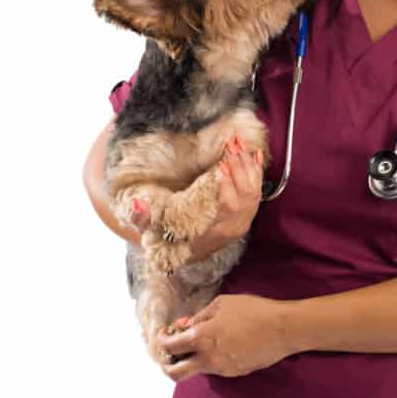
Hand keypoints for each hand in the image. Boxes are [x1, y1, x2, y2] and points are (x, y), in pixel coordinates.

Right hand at [129, 136, 264, 259]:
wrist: (187, 254)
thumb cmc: (168, 240)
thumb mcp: (151, 232)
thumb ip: (142, 218)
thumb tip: (138, 202)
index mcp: (212, 231)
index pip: (226, 207)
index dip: (225, 186)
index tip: (220, 166)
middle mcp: (233, 227)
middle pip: (245, 195)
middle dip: (239, 168)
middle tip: (230, 144)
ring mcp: (244, 221)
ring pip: (254, 192)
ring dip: (247, 166)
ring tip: (237, 143)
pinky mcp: (249, 215)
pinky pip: (258, 191)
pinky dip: (257, 171)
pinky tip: (255, 153)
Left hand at [154, 293, 290, 380]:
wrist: (283, 329)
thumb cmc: (253, 310)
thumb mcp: (222, 304)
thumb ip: (201, 316)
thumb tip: (187, 326)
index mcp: (201, 338)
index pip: (170, 346)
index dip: (161, 340)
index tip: (162, 335)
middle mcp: (208, 358)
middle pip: (175, 373)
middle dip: (166, 366)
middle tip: (169, 356)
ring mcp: (222, 369)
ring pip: (197, 370)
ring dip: (192, 360)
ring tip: (199, 344)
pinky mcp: (235, 373)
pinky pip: (216, 368)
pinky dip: (211, 359)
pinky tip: (222, 345)